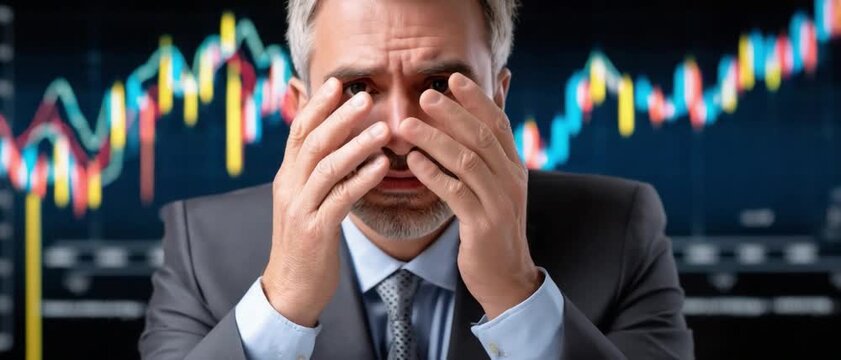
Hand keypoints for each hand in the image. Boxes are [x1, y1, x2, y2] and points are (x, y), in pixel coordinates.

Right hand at [262, 78, 390, 326]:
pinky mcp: (314, 232)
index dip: (317, 106)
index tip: (338, 83)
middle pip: (312, 143)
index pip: (298, 133)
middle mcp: (288, 188)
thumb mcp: (305, 201)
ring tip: (383, 128)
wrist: (290, 288)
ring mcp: (299, 209)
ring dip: (356, 145)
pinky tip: (382, 166)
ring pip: (326, 167)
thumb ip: (317, 172)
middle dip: (339, 117)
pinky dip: (361, 179)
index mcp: (286, 177)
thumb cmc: (307, 242)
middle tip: (365, 96)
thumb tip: (337, 142)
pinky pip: (340, 199)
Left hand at [398, 73, 541, 319]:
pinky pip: (456, 193)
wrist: (506, 275)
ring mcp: (499, 202)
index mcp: (513, 166)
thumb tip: (493, 101)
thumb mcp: (497, 183)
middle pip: (482, 137)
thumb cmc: (493, 223)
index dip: (477, 98)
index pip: (498, 122)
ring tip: (407, 125)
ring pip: (467, 162)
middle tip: (425, 95)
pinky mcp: (483, 225)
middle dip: (453, 113)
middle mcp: (510, 179)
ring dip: (436, 140)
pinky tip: (413, 162)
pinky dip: (433, 174)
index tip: (453, 77)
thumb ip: (490, 147)